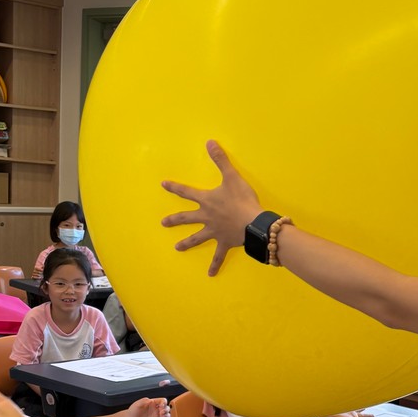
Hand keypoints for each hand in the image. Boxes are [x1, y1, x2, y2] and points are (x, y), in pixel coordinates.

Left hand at [126, 397, 171, 416]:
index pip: (162, 401)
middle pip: (166, 408)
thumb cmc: (133, 410)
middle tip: (162, 412)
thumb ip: (144, 401)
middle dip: (166, 410)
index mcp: (153, 403)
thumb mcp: (138, 404)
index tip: (162, 405)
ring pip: (166, 415)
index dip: (164, 402)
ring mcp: (156, 416)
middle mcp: (156, 409)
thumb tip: (150, 400)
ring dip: (167, 416)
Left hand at [161, 140, 263, 275]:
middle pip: (187, 219)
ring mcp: (214, 232)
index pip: (187, 192)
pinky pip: (218, 256)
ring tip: (177, 248)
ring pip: (197, 238)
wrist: (253, 223)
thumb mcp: (232, 177)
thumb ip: (220, 160)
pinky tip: (210, 274)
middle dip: (174, 220)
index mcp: (207, 201)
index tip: (163, 184)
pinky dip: (215, 265)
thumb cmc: (242, 200)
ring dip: (187, 243)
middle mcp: (206, 217)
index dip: (175, 187)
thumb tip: (210, 142)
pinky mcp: (225, 243)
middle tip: (164, 223)